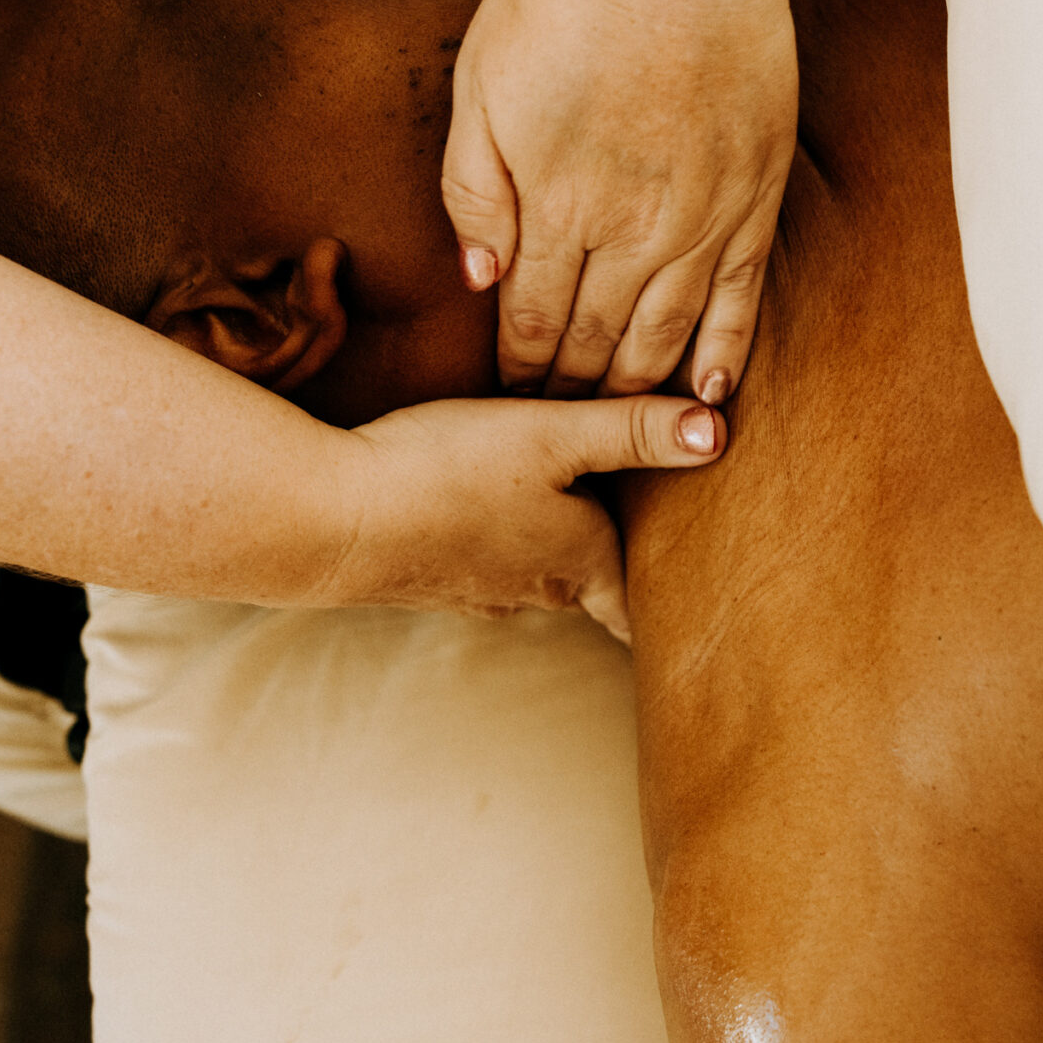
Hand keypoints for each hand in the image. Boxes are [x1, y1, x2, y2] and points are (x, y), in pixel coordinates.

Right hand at [315, 392, 724, 635]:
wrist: (324, 519)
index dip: (663, 603)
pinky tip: (475, 512)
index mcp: (580, 561)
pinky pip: (476, 563)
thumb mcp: (551, 435)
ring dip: (549, 554)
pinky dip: (489, 542)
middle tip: (644, 551)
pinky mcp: (423, 578)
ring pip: (532, 575)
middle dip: (614, 568)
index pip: (638, 603)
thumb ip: (632, 430)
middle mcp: (534, 588)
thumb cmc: (445, 472)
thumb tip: (717, 433)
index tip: (692, 612)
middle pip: (590, 584)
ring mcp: (473, 590)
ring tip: (564, 523)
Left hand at [444, 0, 795, 401]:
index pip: (533, 319)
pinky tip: (714, 393)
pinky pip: (743, 299)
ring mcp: (704, 220)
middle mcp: (633, 231)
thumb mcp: (482, 82)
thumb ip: (474, 188)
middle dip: (571, 392)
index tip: (509, 401)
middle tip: (557, 426)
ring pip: (668, 335)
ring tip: (622, 425)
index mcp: (556, 205)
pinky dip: (727, 353)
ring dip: (641, 388)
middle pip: (597, 341)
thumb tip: (481, 277)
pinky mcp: (757, 196)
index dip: (520, 368)